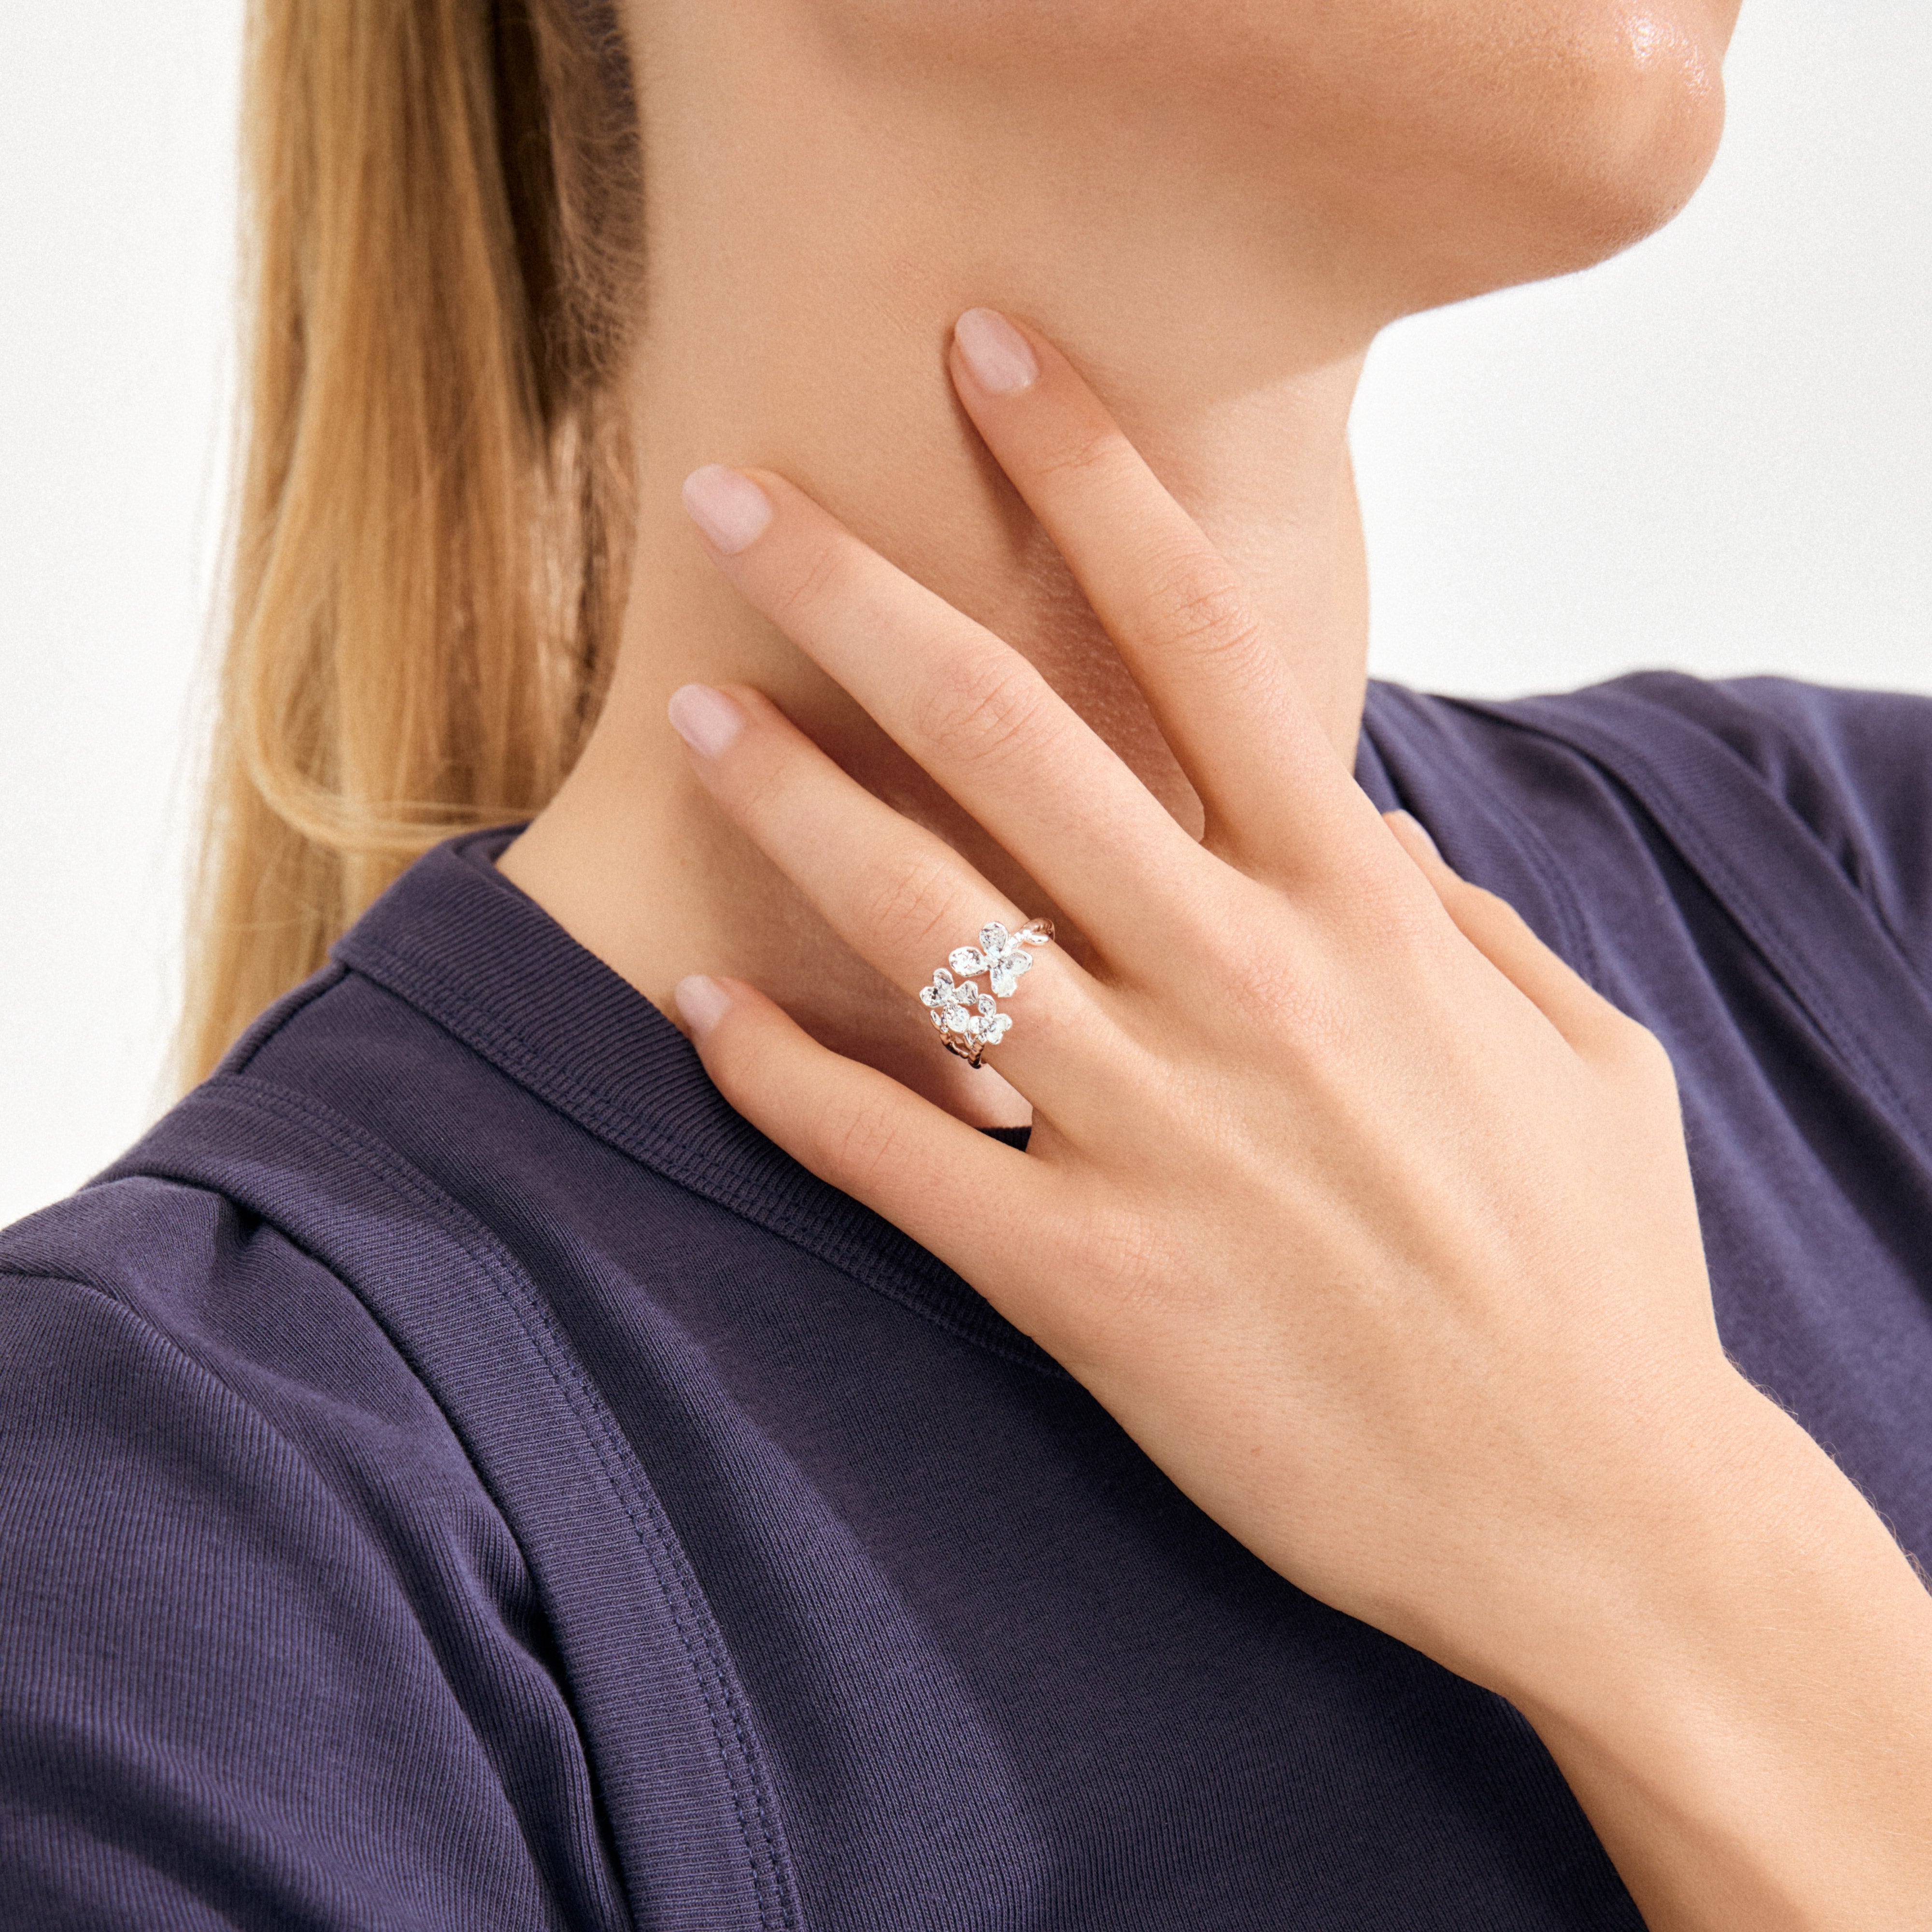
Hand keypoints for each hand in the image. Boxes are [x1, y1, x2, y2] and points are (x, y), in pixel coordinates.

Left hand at [667, 306, 1742, 1690]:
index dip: (1087, 475)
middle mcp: (1244, 990)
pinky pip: (895, 1157)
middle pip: (1017, 739)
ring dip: (790, 806)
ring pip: (927, 927)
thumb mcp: (1572, 1047)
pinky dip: (785, 1076)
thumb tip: (1364, 827)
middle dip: (861, 597)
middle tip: (731, 497)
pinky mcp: (1089, 1288)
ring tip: (693, 716)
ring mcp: (1157, 1137)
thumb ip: (1459, 915)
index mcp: (1360, 911)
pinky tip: (696, 1005)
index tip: (984, 354)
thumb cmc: (1596, 1274)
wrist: (1599, 1514)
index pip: (1203, 635)